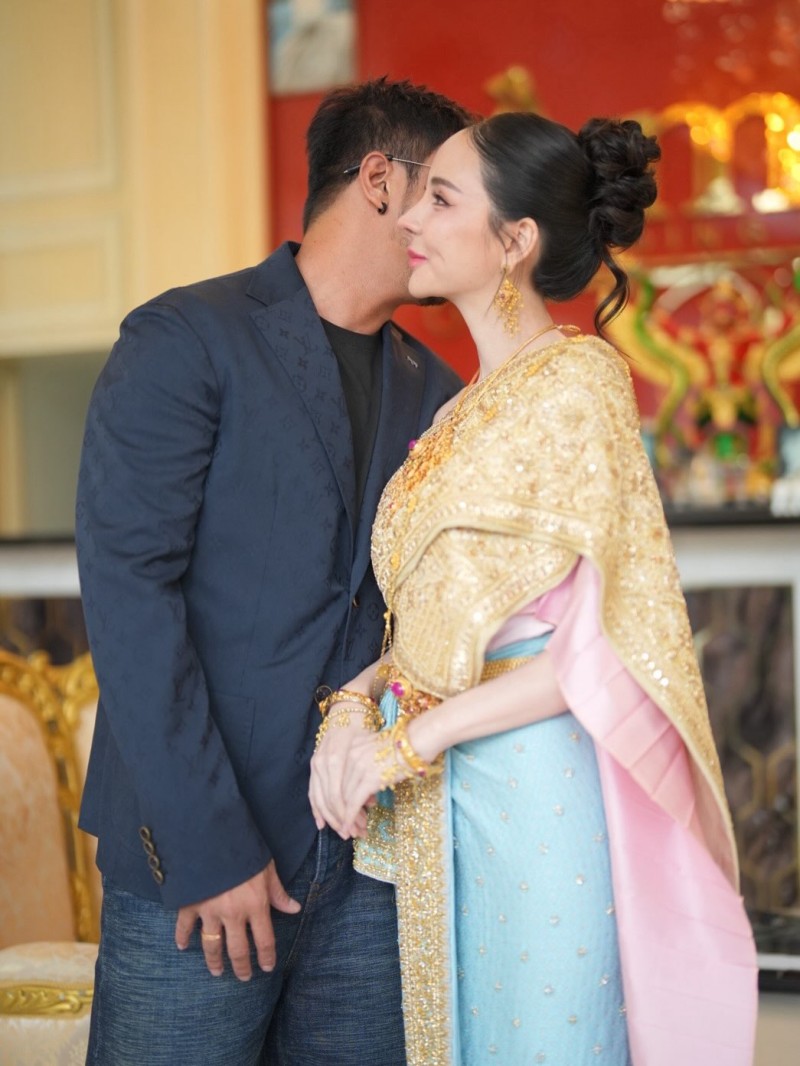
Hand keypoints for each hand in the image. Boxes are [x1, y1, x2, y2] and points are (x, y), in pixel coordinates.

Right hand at [175, 861, 299, 979]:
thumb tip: (294, 909)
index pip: (264, 940)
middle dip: (241, 967)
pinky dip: (182, 937)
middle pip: (238, 950)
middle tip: (243, 977)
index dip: (266, 957)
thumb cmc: (245, 850)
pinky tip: (182, 946)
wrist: (213, 835)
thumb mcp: (267, 868)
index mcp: (256, 905)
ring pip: (212, 945)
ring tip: (217, 972)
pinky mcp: (190, 904)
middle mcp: (233, 914)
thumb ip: (278, 892)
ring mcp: (210, 911)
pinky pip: (184, 926)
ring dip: (214, 961)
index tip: (267, 968)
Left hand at [311, 727, 405, 837]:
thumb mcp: (378, 755)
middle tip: (346, 828)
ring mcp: (358, 767)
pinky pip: (354, 803)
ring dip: (348, 819)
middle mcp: (350, 756)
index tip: (339, 814)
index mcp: (350, 748)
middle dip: (340, 813)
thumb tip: (366, 799)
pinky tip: (351, 828)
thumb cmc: (406, 747)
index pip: (336, 779)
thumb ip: (367, 772)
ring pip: (344, 799)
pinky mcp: (368, 779)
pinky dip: (350, 818)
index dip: (336, 800)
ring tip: (353, 832)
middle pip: (337, 790)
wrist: (419, 738)